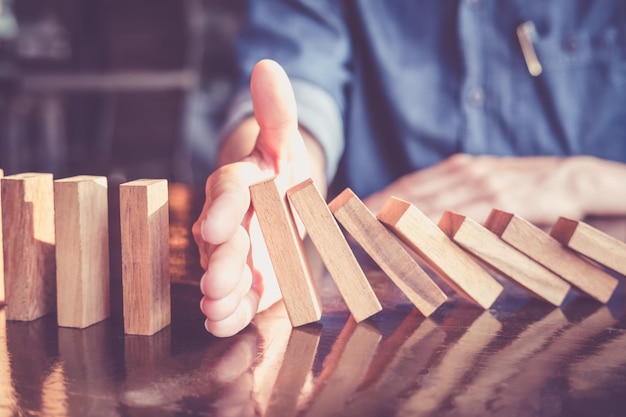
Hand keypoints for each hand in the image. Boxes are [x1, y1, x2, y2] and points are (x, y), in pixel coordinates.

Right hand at [192, 60, 321, 336]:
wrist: (277, 202)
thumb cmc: (278, 172)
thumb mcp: (282, 141)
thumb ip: (276, 111)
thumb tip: (268, 66)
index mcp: (239, 185)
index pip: (227, 191)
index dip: (220, 209)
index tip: (214, 226)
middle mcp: (230, 222)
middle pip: (222, 242)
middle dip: (220, 262)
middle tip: (216, 282)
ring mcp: (235, 255)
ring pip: (222, 275)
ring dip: (220, 294)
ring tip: (218, 307)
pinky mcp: (247, 282)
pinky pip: (234, 299)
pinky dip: (229, 312)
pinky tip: (226, 321)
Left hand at [364, 153, 623, 224]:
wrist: (575, 179)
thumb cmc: (524, 187)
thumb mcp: (486, 185)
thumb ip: (455, 198)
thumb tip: (421, 219)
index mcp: (458, 168)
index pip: (409, 184)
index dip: (378, 198)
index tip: (349, 211)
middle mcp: (465, 173)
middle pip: (412, 193)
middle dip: (377, 209)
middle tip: (347, 222)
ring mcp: (483, 187)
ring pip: (431, 204)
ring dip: (395, 218)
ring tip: (367, 230)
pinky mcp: (503, 202)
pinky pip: (462, 217)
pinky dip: (435, 227)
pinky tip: (414, 237)